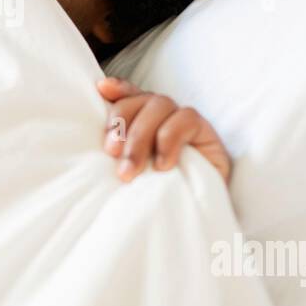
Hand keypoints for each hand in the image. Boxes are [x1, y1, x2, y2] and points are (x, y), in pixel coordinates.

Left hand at [97, 77, 231, 184]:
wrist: (192, 216)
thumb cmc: (155, 197)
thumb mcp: (130, 174)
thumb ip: (118, 154)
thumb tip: (100, 146)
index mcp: (143, 120)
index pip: (131, 95)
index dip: (118, 89)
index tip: (102, 90)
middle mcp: (163, 116)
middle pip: (140, 100)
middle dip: (122, 124)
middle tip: (112, 155)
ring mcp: (184, 122)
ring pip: (160, 104)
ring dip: (140, 135)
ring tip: (130, 170)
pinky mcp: (205, 133)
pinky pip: (186, 119)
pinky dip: (169, 139)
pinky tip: (162, 165)